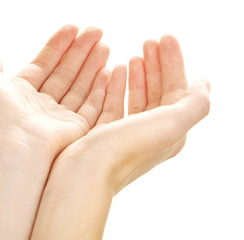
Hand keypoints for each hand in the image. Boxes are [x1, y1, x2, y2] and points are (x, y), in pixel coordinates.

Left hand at [0, 25, 109, 157]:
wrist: (10, 144)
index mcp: (20, 94)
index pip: (44, 64)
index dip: (58, 46)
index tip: (73, 28)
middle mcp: (41, 106)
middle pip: (65, 73)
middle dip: (81, 51)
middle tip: (97, 31)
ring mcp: (59, 119)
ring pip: (80, 88)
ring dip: (92, 66)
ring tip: (105, 45)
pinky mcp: (76, 131)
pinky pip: (92, 107)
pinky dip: (100, 90)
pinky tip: (108, 71)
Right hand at [31, 35, 209, 239]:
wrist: (84, 174)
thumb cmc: (125, 149)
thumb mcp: (171, 123)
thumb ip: (195, 103)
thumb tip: (204, 83)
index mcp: (170, 131)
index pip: (177, 91)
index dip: (174, 64)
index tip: (164, 39)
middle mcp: (150, 134)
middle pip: (158, 93)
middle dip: (156, 66)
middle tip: (149, 42)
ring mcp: (126, 134)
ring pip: (136, 99)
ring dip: (137, 76)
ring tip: (133, 57)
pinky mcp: (105, 134)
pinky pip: (115, 105)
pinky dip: (117, 88)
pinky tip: (114, 72)